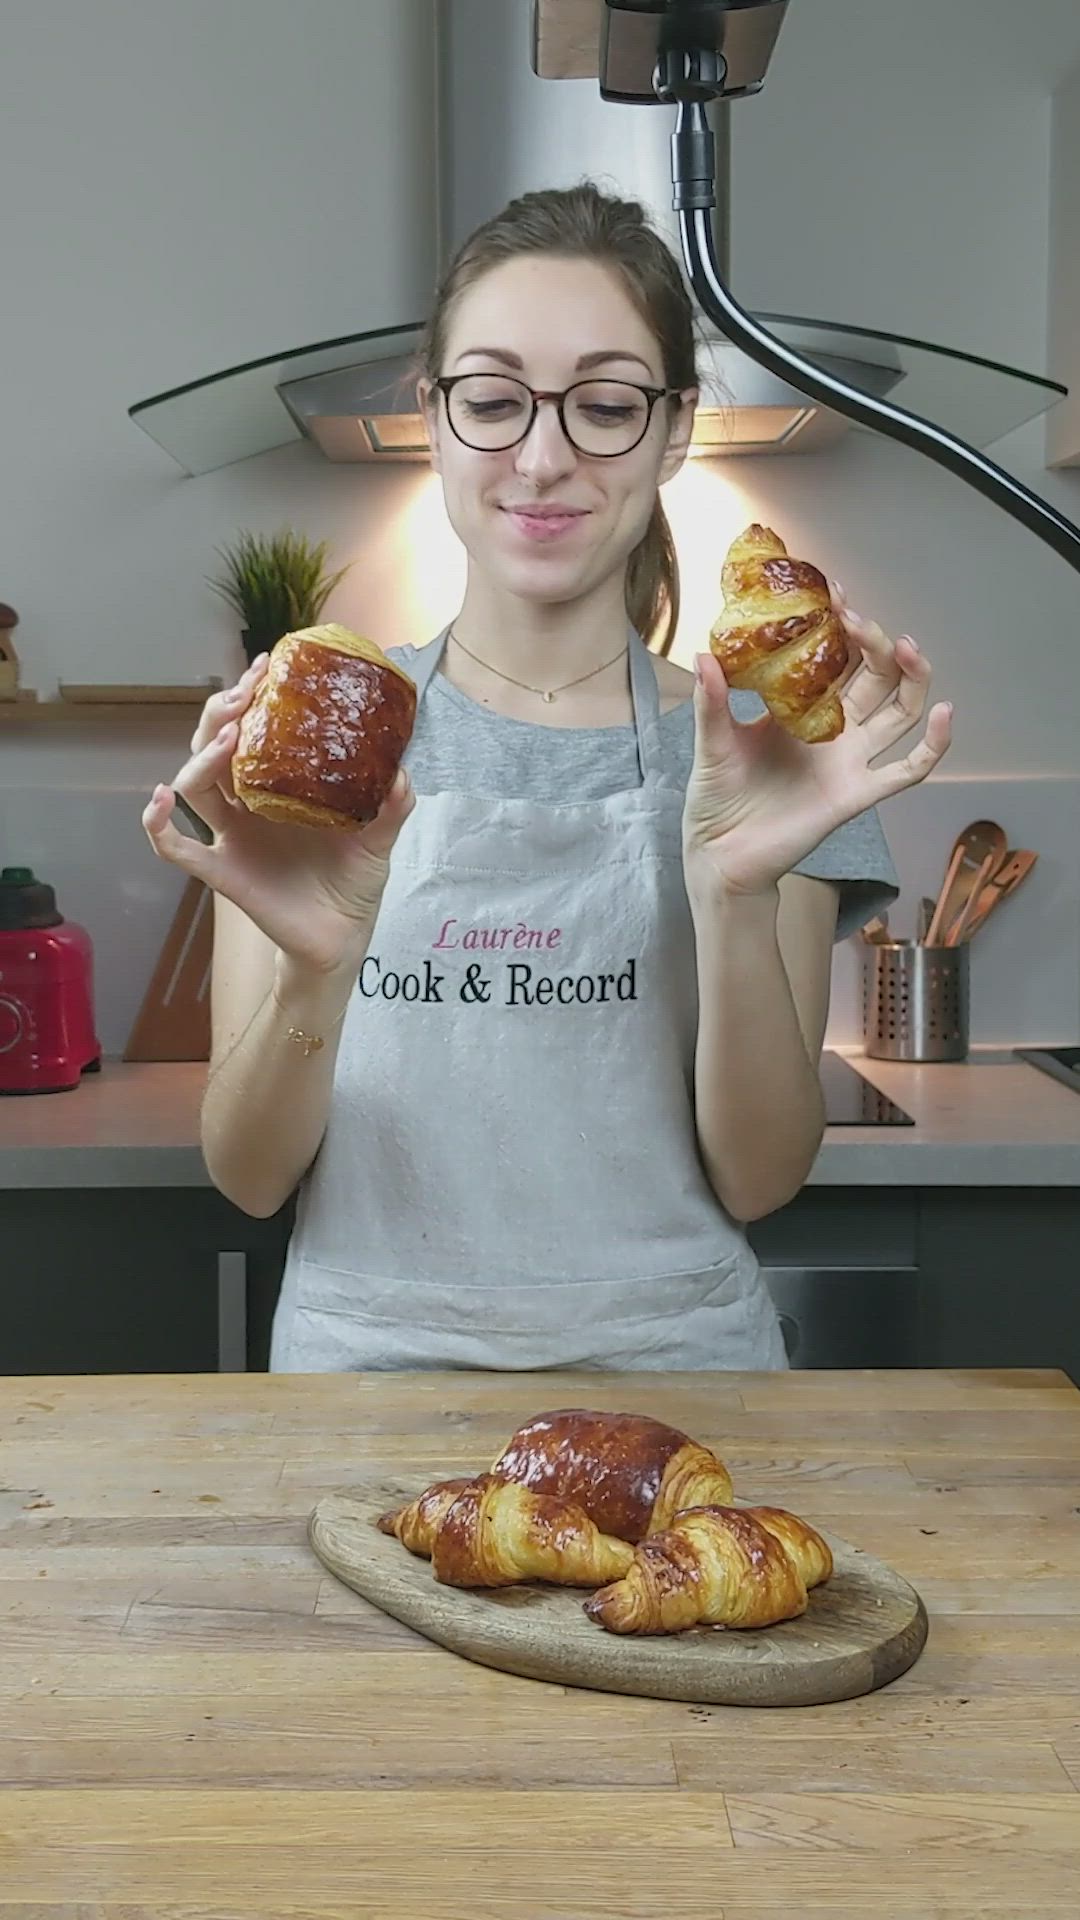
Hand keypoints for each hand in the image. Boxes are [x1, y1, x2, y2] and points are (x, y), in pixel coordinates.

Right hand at [141, 656, 414, 971]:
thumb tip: (399, 770)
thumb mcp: (380, 836)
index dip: (253, 698)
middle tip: (246, 690)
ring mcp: (231, 837)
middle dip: (224, 712)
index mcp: (279, 786)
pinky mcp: (223, 872)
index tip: (267, 667)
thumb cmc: (353, 881)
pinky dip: (159, 823)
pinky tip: (163, 798)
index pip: (254, 730)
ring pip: (195, 784)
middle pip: (214, 746)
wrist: (342, 938)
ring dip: (203, 755)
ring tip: (228, 737)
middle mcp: (248, 805)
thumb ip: (391, 804)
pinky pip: (176, 847)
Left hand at [682, 584, 952, 896]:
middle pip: (874, 676)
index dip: (840, 625)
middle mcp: (833, 730)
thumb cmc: (716, 798)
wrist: (720, 854)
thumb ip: (712, 701)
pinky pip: (908, 770)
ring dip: (912, 677)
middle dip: (874, 643)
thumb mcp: (711, 742)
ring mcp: (850, 760)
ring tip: (907, 649)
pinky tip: (944, 713)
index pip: (833, 657)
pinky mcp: (857, 794)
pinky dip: (935, 744)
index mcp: (800, 709)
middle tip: (858, 621)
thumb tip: (704, 655)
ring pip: (900, 712)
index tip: (834, 595)